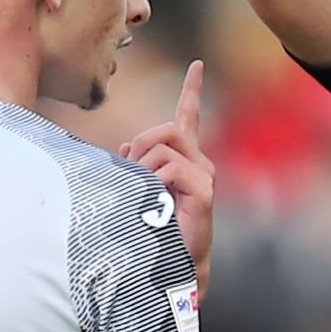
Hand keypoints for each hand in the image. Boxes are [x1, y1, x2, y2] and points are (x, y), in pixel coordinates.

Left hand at [121, 61, 215, 286]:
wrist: (170, 266)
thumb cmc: (152, 230)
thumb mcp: (137, 189)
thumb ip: (134, 164)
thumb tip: (126, 146)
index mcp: (185, 159)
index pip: (189, 116)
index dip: (193, 89)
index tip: (197, 65)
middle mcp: (199, 163)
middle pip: (167, 127)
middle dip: (142, 145)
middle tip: (133, 174)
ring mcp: (204, 176)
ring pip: (164, 145)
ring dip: (142, 167)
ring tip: (143, 195)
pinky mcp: (203, 191)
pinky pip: (168, 169)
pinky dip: (152, 182)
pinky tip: (154, 202)